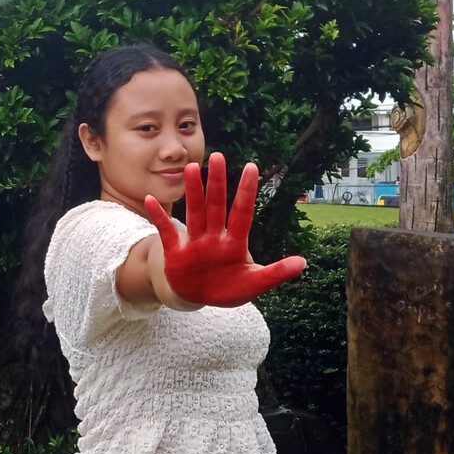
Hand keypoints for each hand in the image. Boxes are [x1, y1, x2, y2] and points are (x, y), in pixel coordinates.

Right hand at [144, 152, 306, 307]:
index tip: (252, 167)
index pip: (242, 213)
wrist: (198, 297)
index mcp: (234, 243)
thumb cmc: (228, 288)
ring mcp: (194, 243)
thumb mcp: (254, 284)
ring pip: (194, 212)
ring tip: (191, 168)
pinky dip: (159, 217)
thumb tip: (303, 262)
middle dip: (217, 183)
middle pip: (216, 205)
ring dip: (193, 192)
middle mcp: (214, 237)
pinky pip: (165, 232)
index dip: (246, 192)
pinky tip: (150, 199)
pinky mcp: (176, 253)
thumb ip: (275, 273)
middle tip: (218, 156)